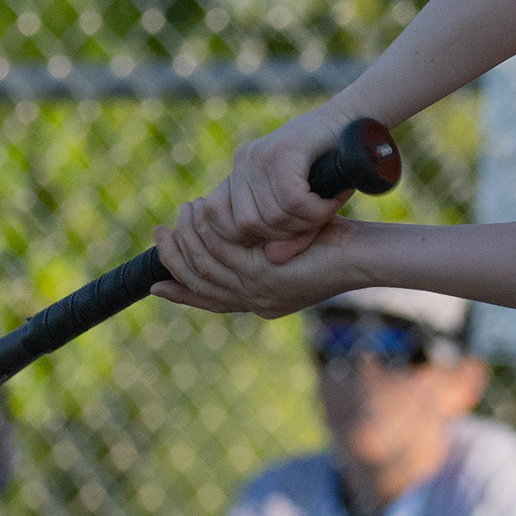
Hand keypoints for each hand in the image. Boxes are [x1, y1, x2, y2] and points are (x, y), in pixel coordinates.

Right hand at [154, 210, 365, 318]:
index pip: (210, 301)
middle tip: (159, 235)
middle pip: (201, 284)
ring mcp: (260, 291)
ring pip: (205, 267)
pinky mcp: (265, 274)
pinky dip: (205, 231)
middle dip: (174, 259)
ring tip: (178, 218)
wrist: (361, 255)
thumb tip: (233, 233)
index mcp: (262, 302)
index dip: (180, 291)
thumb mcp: (290, 248)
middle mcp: (258, 302)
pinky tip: (198, 213)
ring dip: (186, 240)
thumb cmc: (333, 243)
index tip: (154, 281)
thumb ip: (262, 251)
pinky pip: (222, 251)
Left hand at [186, 110, 364, 256]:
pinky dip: (317, 211)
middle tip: (312, 225)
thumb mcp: (302, 204)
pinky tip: (333, 202)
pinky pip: (293, 202)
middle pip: (246, 224)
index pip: (221, 221)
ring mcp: (260, 154)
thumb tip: (272, 259)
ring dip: (304, 224)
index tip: (284, 236)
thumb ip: (286, 232)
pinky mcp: (283, 151)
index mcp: (241, 172)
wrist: (357, 122)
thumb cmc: (332, 166)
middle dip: (282, 235)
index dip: (251, 238)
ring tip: (325, 212)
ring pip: (270, 216)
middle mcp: (244, 161)